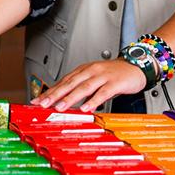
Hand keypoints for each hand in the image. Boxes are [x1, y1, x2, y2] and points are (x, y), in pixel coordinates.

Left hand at [31, 59, 147, 111]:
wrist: (136, 66)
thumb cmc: (114, 74)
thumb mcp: (94, 78)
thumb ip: (80, 88)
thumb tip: (64, 100)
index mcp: (83, 70)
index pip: (63, 81)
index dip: (50, 91)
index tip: (38, 101)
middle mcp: (90, 71)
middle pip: (69, 83)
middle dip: (55, 94)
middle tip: (43, 104)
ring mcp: (102, 76)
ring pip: (83, 87)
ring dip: (70, 98)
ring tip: (60, 107)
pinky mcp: (114, 82)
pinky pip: (102, 93)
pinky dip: (93, 100)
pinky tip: (86, 108)